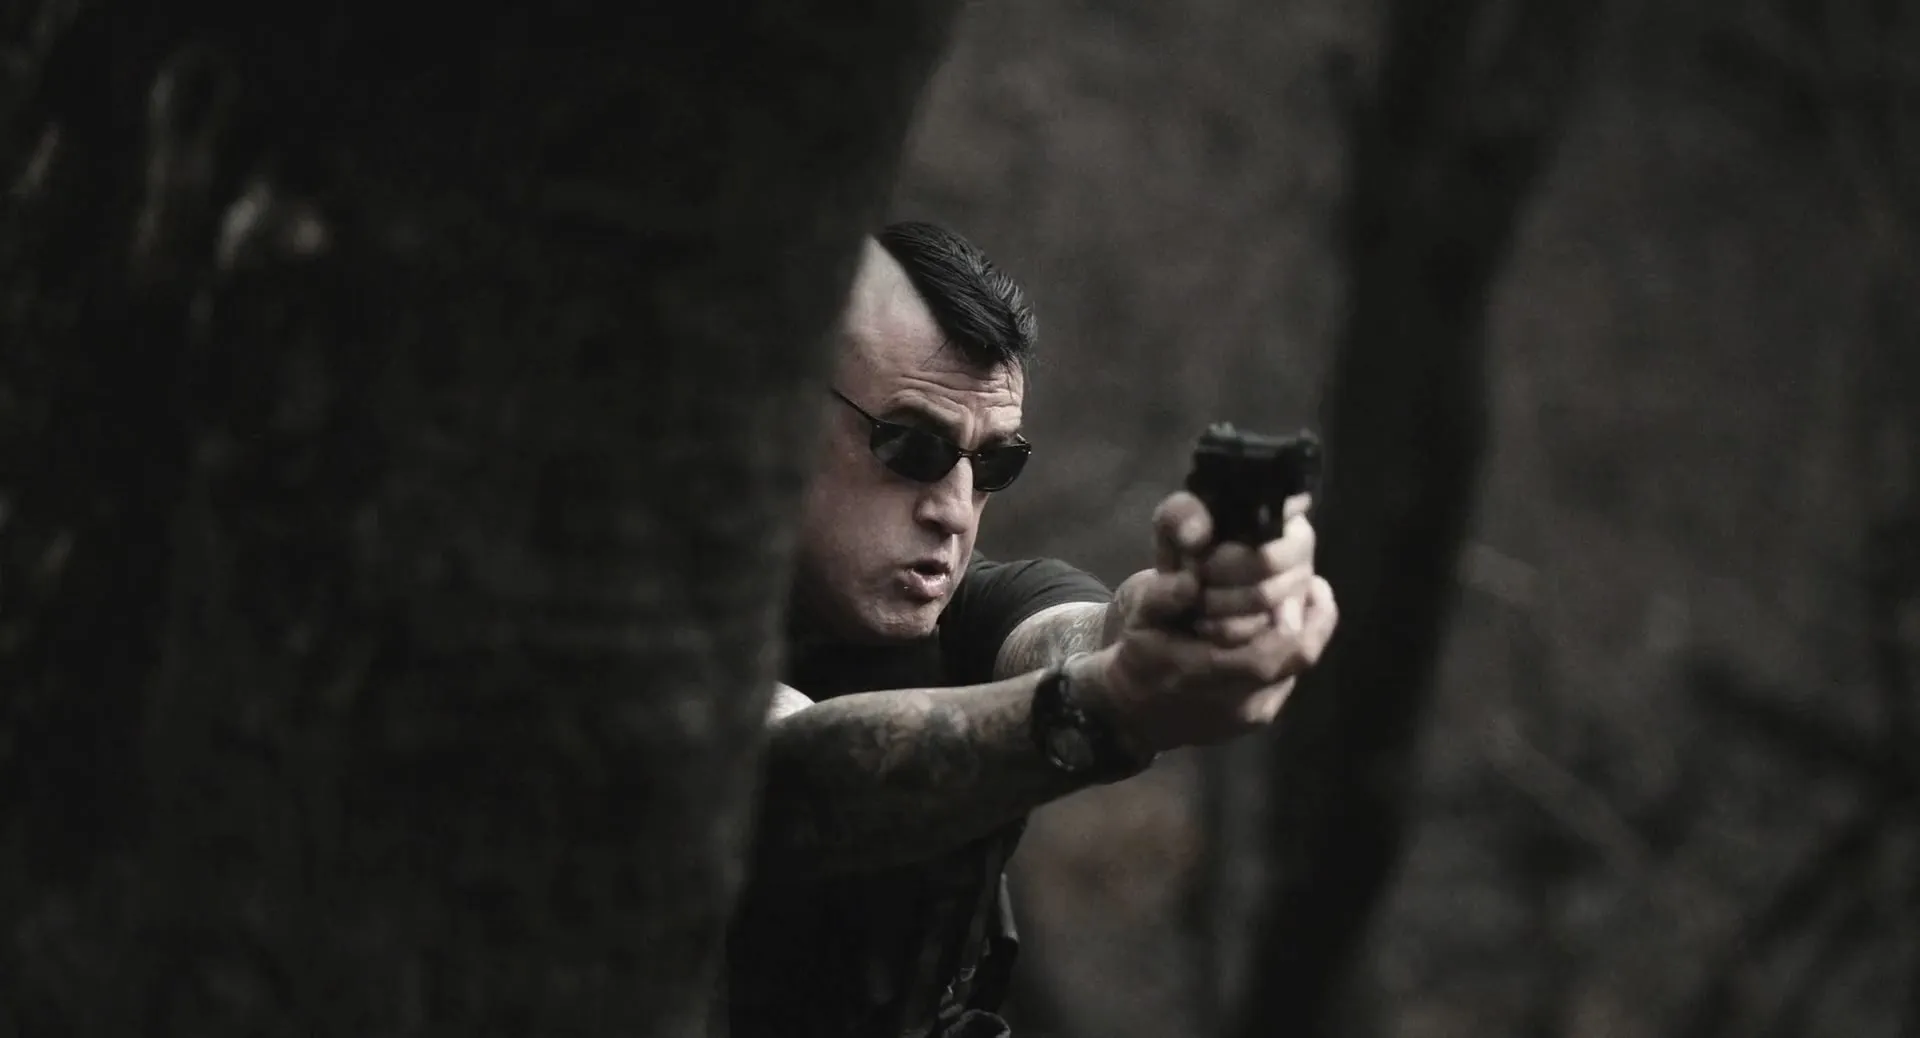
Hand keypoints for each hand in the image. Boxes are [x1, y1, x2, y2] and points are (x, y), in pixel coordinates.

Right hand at [1085, 490, 1338, 753]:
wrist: (1130, 715)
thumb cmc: (1136, 661)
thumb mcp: (1138, 622)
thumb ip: (1162, 597)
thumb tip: (1192, 579)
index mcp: (1213, 676)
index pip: (1285, 651)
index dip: (1312, 618)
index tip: (1316, 582)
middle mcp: (1242, 704)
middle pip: (1298, 660)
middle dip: (1312, 621)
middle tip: (1310, 589)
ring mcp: (1251, 718)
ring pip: (1293, 671)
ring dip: (1297, 637)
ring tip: (1291, 607)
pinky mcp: (1254, 722)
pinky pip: (1282, 682)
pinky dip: (1283, 654)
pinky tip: (1270, 635)